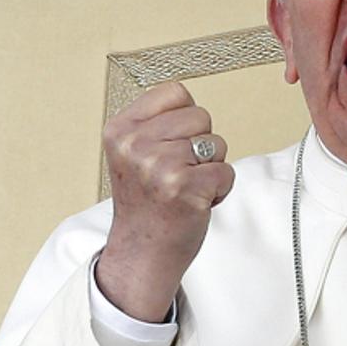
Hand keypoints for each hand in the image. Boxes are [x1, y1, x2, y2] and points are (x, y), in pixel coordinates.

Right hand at [96, 82, 234, 321]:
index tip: (169, 146)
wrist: (141, 253)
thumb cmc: (145, 203)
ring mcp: (159, 166)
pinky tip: (195, 202)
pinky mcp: (185, 187)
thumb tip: (189, 101)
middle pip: (201, 116)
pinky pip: (227, 171)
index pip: (176, 92)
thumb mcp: (133, 154)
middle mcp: (135, 144)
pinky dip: (220, 190)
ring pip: (217, 143)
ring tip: (184, 188)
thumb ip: (155, 124)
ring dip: (210, 168)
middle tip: (177, 173)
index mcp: (120, 130)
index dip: (185, 119)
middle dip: (200, 145)